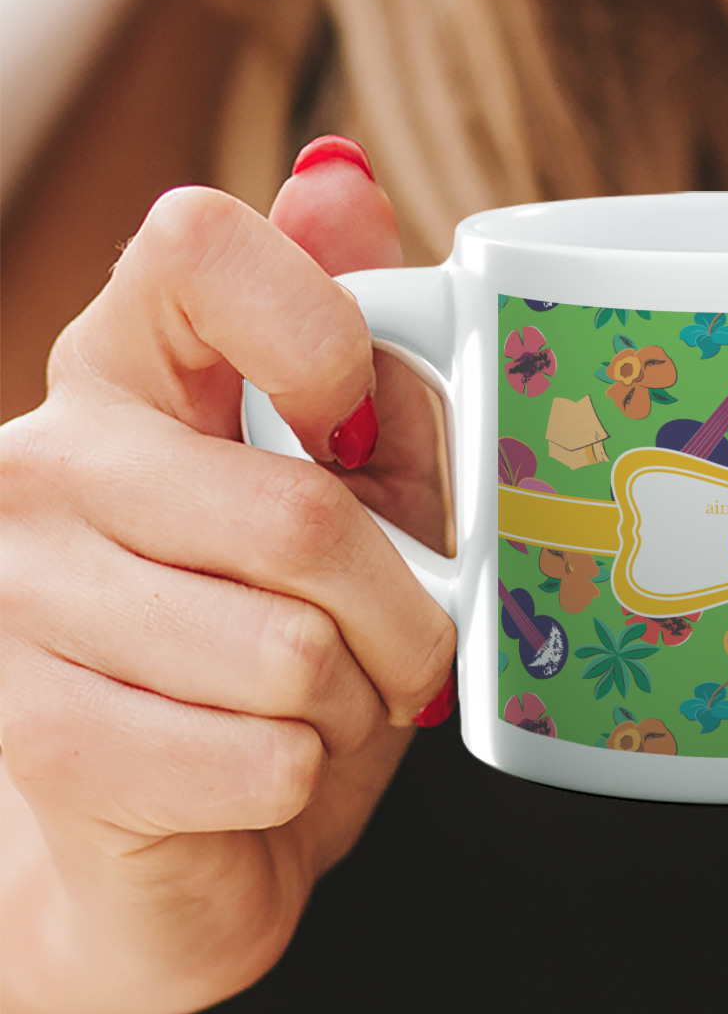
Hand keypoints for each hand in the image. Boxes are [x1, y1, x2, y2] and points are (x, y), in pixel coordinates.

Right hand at [0, 148, 455, 1013]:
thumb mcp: (361, 498)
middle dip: (403, 612)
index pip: (200, 247)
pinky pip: (267, 759)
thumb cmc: (286, 649)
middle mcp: (41, 461)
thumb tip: (339, 177)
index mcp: (123, 370)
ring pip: (295, 654)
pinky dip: (307, 779)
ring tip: (317, 705)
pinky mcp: (36, 735)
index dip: (323, 337)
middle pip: (304, 517)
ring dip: (356, 702)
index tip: (356, 431)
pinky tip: (259, 770)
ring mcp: (17, 596)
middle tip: (396, 641)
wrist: (189, 837)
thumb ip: (364, 349)